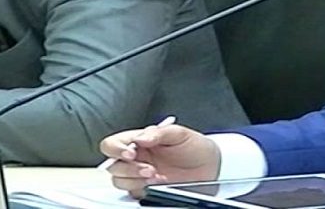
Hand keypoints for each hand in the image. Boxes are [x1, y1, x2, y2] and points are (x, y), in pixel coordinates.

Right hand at [99, 124, 219, 198]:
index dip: (117, 148)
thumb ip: (159, 133)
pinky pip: (132, 192)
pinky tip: (157, 183)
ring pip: (119, 180)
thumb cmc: (195, 147)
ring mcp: (139, 174)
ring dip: (134, 179)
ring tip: (155, 175)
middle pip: (113, 164)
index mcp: (141, 140)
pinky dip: (141, 189)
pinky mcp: (145, 188)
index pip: (114, 143)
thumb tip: (140, 138)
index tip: (131, 152)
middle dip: (127, 167)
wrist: (211, 166)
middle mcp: (137, 157)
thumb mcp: (180, 133)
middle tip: (148, 168)